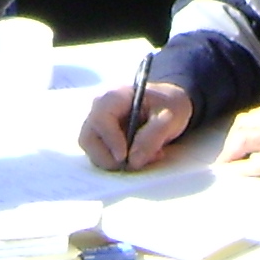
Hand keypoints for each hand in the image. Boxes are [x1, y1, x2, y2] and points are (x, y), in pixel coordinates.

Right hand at [78, 79, 193, 169]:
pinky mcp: (102, 139)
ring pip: (92, 151)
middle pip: (88, 138)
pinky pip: (101, 156)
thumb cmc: (169, 105)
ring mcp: (99, 125)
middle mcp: (100, 109)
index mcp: (115, 96)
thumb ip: (153, 136)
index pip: (100, 118)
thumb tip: (133, 160)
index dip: (110, 139)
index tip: (124, 156)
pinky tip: (139, 157)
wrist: (170, 106)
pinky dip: (117, 163)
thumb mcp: (171, 117)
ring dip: (114, 162)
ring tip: (144, 157)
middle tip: (132, 164)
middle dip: (107, 157)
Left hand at [220, 96, 259, 183]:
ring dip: (230, 154)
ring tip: (225, 165)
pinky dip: (242, 169)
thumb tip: (258, 137)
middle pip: (245, 125)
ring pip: (246, 141)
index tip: (233, 143)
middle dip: (230, 142)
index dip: (239, 130)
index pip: (254, 115)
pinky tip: (235, 173)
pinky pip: (258, 164)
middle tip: (225, 157)